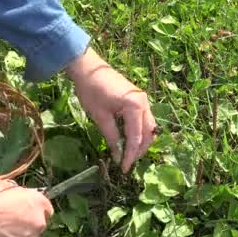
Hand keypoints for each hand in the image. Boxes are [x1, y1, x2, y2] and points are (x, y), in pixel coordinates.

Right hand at [0, 180, 52, 236]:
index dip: (35, 210)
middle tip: (9, 222)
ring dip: (18, 236)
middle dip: (27, 224)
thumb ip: (19, 195)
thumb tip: (18, 199)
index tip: (27, 212)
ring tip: (0, 231)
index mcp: (38, 201)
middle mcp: (39, 221)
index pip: (47, 209)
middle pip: (37, 225)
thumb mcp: (7, 187)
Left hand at [66, 48, 156, 172]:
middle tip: (126, 163)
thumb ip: (111, 137)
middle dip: (139, 151)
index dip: (131, 155)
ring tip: (129, 154)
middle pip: (148, 134)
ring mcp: (143, 100)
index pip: (136, 138)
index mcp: (135, 106)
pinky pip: (144, 120)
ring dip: (141, 142)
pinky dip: (139, 132)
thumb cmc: (91, 91)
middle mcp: (144, 103)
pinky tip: (129, 140)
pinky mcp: (138, 99)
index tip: (123, 168)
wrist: (89, 68)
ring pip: (149, 128)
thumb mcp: (100, 116)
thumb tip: (117, 155)